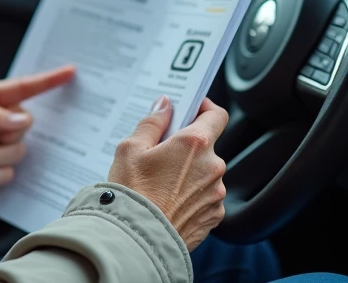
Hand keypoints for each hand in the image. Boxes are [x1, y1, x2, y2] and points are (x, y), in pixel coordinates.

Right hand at [107, 96, 228, 250]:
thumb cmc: (132, 193)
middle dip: (187, 146)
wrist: (137, 241)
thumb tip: (165, 106)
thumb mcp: (130, 149)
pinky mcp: (214, 216)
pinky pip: (205, 197)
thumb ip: (152, 123)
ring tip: (160, 182)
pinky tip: (169, 201)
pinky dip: (191, 195)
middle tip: (161, 152)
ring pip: (205, 173)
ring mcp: (216, 194)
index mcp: (195, 144)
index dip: (204, 108)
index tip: (191, 108)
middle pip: (206, 146)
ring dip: (190, 172)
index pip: (216, 115)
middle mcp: (213, 167)